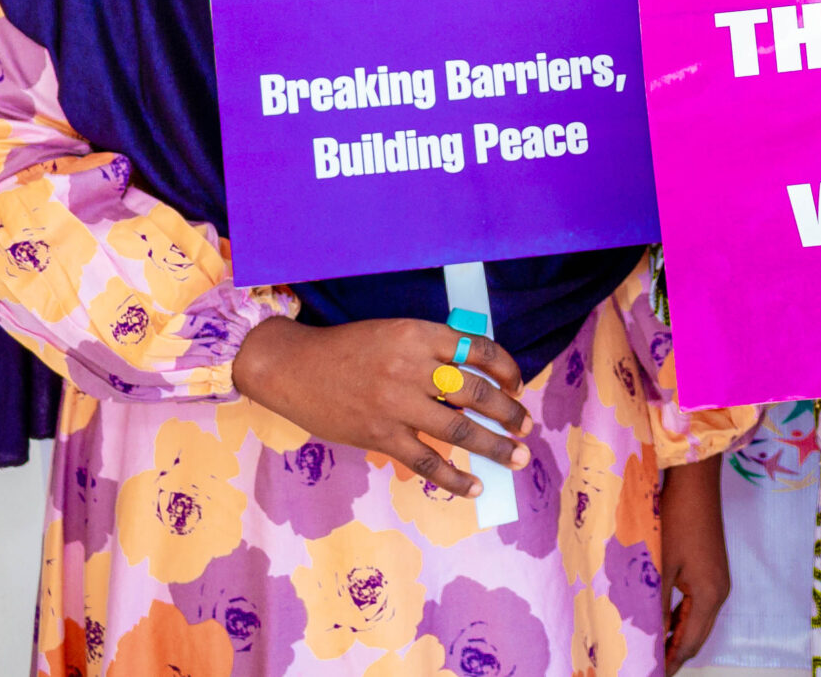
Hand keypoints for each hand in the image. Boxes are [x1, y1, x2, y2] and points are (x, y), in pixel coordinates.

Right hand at [231, 316, 526, 498]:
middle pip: (477, 392)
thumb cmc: (348, 349)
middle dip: (509, 413)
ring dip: (495, 446)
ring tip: (518, 458)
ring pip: (459, 429)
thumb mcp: (394, 333)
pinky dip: (454, 478)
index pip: (479, 349)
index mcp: (418, 335)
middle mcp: (411, 367)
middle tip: (526, 426)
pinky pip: (426, 461)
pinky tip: (475, 486)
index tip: (518, 385)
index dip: (507, 369)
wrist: (295, 368)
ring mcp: (396, 405)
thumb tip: (477, 380)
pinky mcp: (380, 436)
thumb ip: (432, 351)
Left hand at [659, 456, 729, 673]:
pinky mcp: (712, 567)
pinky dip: (681, 615)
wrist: (696, 482)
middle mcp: (719, 591)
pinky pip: (698, 602)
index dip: (672, 661)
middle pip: (697, 634)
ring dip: (677, 633)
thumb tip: (647, 636)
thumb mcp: (661, 566)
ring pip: (698, 619)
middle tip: (650, 665)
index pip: (690, 642)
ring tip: (652, 647)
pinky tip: (662, 618)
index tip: (652, 673)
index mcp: (710, 594)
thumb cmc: (678, 519)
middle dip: (676, 652)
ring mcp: (718, 579)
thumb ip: (655, 604)